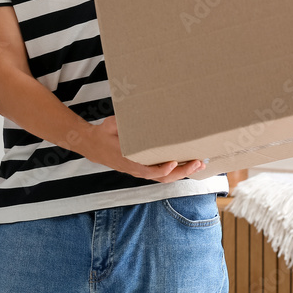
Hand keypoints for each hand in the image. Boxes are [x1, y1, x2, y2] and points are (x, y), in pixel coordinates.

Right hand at [83, 117, 205, 182]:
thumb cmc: (104, 135)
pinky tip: (187, 165)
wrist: (94, 146)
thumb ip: (119, 122)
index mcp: (128, 161)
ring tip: (198, 165)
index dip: (162, 169)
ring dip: (182, 173)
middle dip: (181, 172)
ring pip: (164, 178)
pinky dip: (176, 171)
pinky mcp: (144, 169)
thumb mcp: (110, 125)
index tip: (173, 162)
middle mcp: (136, 169)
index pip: (148, 170)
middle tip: (197, 163)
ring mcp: (141, 171)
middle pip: (162, 177)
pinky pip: (162, 174)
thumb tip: (133, 114)